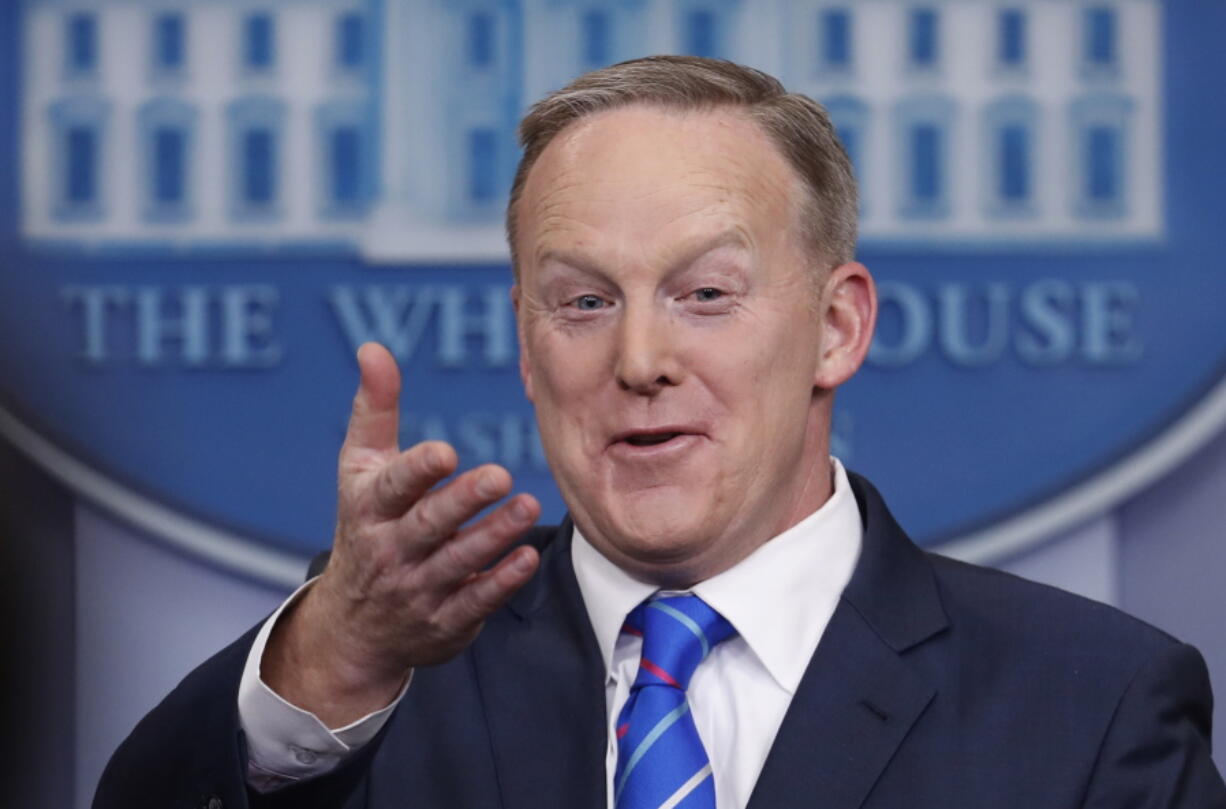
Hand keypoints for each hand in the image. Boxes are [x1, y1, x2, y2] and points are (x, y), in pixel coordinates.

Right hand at [263, 343, 540, 726]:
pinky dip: (501, 581)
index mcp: (368, 509)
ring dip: (494, 535)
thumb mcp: (359, 469)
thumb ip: (374, 409)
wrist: (354, 627)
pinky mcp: (445, 621)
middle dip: (463, 502)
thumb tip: (374, 347)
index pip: (391, 488)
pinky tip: (527, 556)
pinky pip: (475, 601)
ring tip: (529, 506)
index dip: (417, 471)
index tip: (445, 452)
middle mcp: (390, 551)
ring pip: (459, 562)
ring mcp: (417, 589)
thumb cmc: (366, 525)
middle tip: (500, 475)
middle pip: (428, 525)